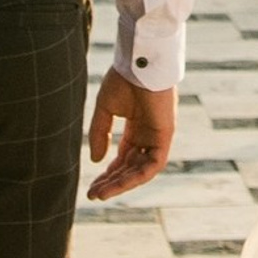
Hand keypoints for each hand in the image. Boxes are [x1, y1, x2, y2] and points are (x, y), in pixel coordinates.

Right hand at [87, 72, 174, 200]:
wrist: (140, 63)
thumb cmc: (124, 79)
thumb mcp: (105, 109)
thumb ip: (100, 134)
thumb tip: (96, 161)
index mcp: (136, 128)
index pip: (123, 158)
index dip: (108, 173)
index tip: (92, 186)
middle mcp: (148, 135)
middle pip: (130, 167)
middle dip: (111, 182)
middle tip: (92, 194)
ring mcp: (157, 137)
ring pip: (140, 171)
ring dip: (121, 184)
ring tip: (101, 194)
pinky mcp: (165, 137)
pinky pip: (152, 165)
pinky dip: (136, 177)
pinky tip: (118, 184)